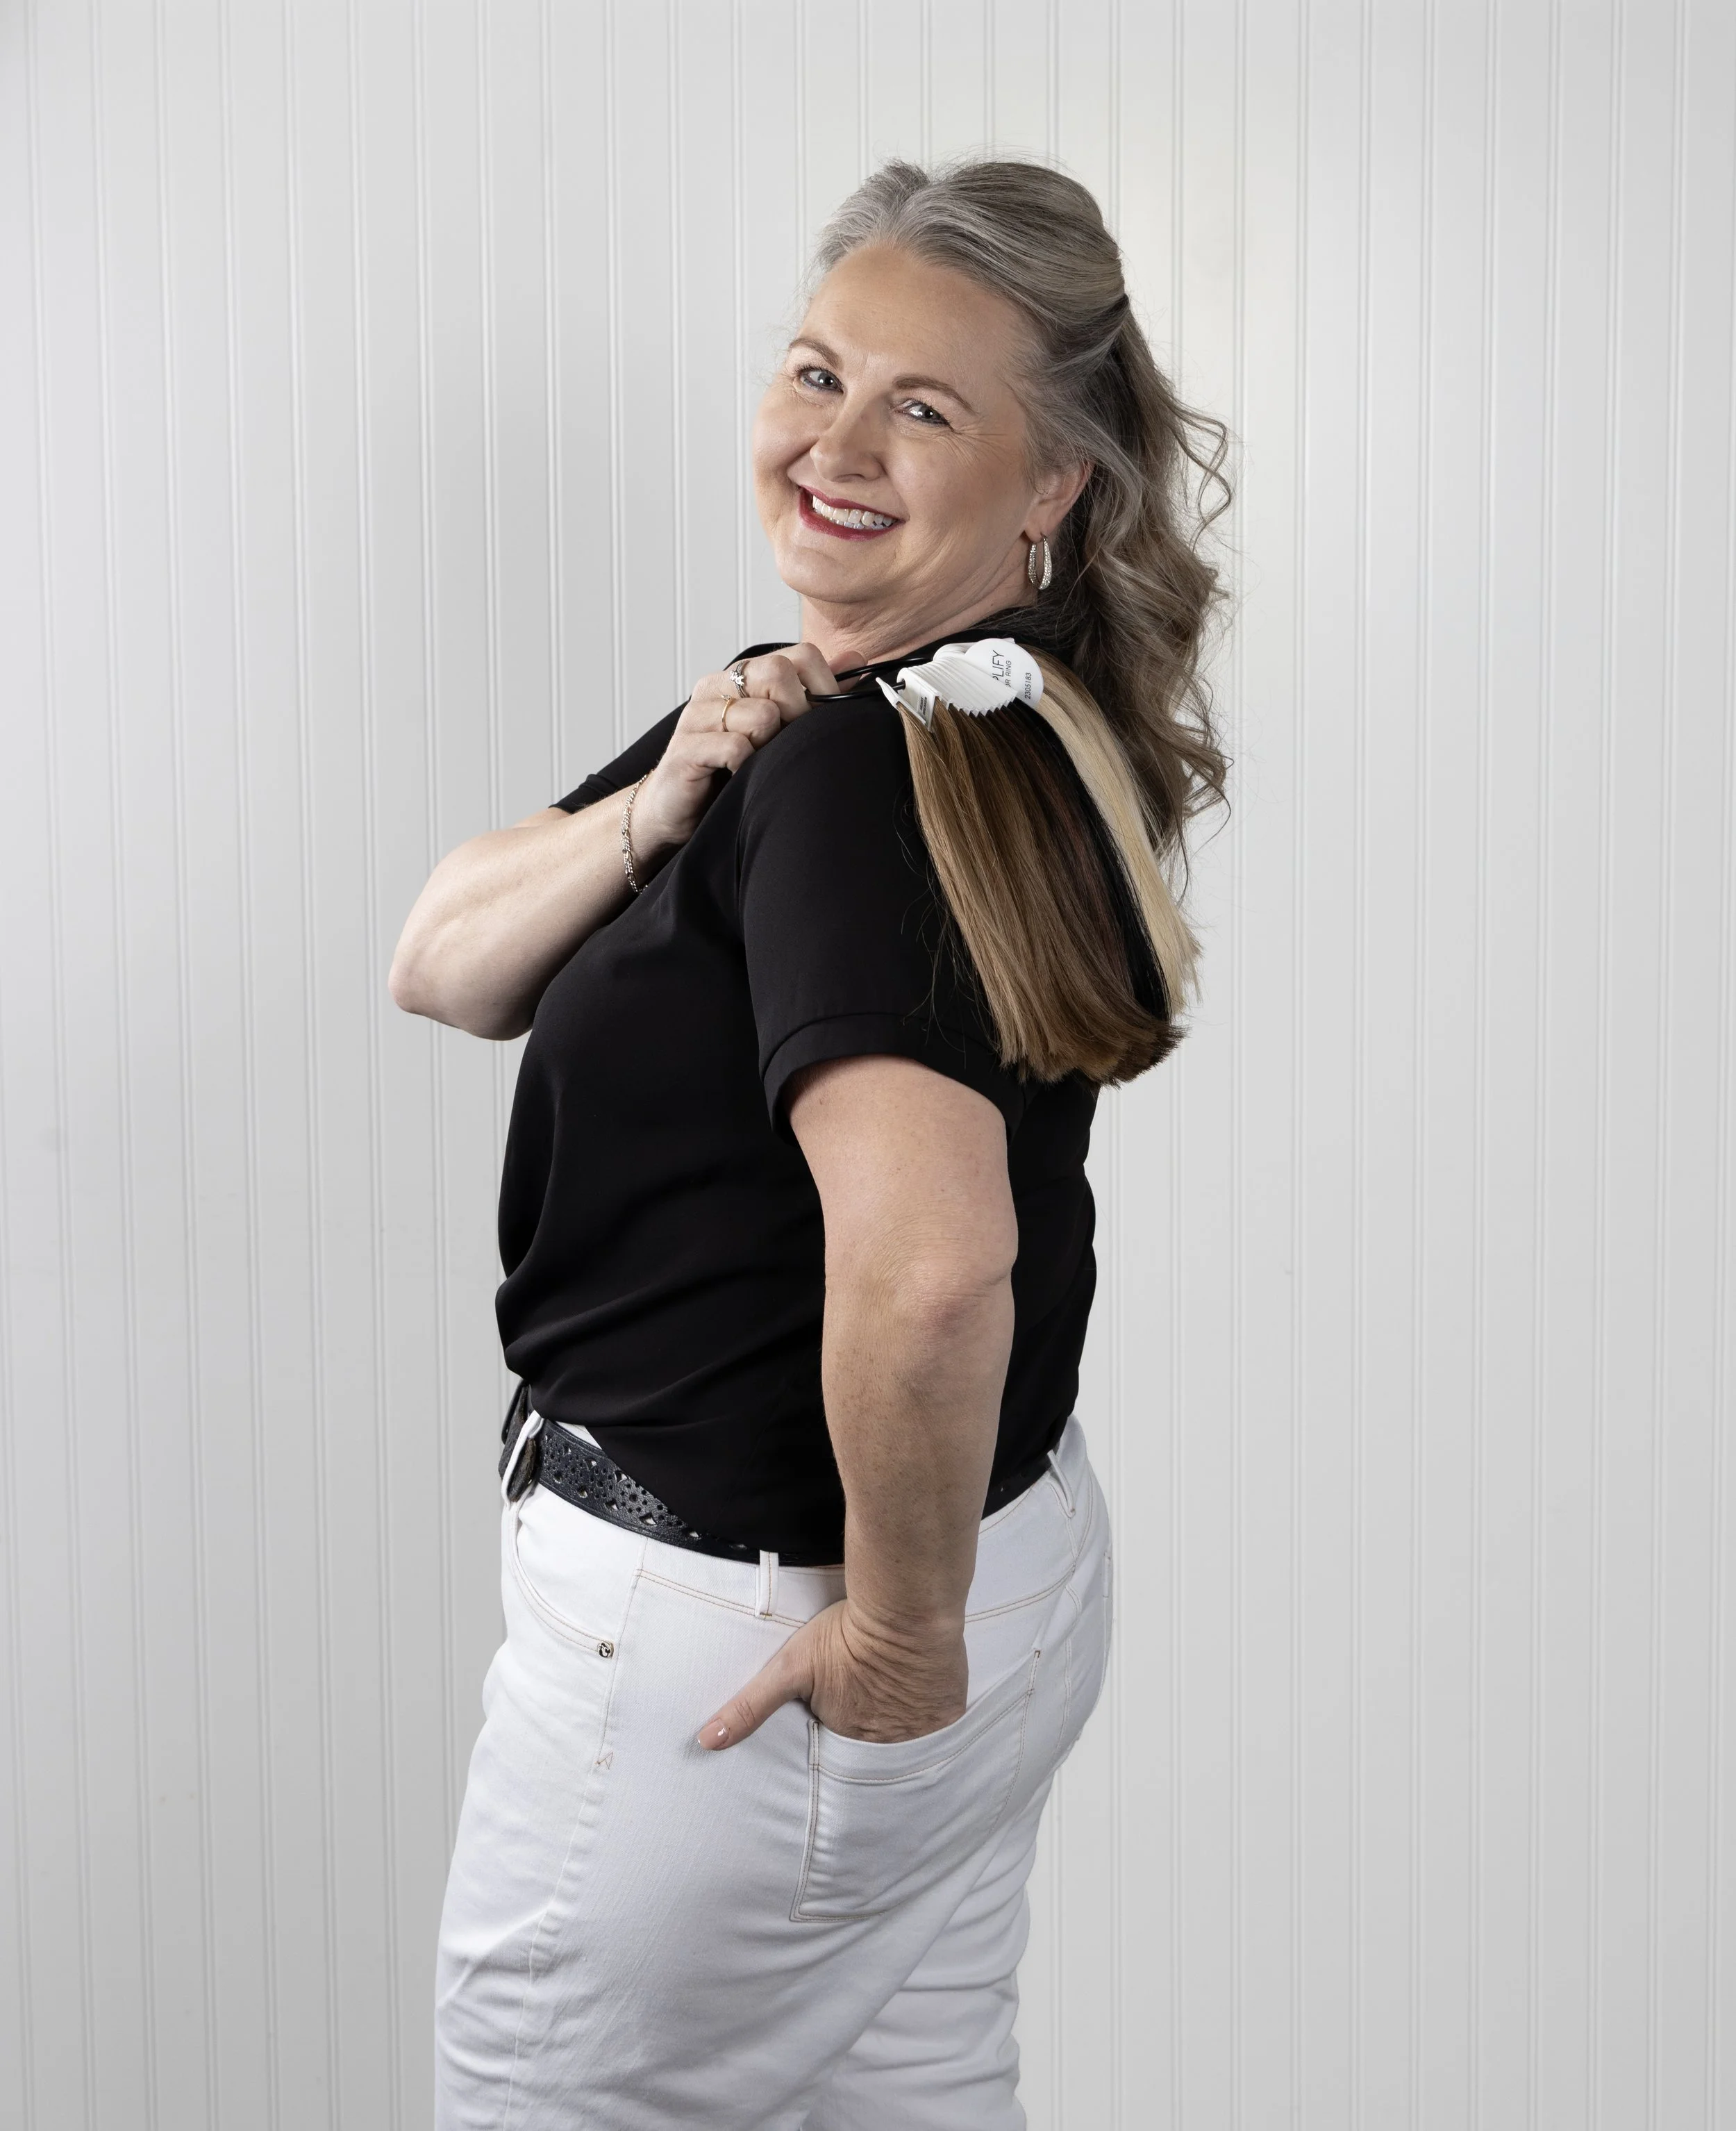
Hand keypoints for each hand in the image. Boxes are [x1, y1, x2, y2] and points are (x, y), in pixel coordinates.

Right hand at [629, 644, 838, 864]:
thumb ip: (814, 694)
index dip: (824, 688)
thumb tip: (854, 659)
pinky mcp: (686, 748)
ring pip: (762, 714)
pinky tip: (739, 777)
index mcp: (743, 676)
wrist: (678, 812)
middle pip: (779, 673)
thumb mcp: (779, 729)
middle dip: (798, 713)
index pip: (799, 655)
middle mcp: (719, 687)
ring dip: (769, 747)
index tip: (823, 721)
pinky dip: (746, 767)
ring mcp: (699, 715)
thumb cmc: (732, 769)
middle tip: (788, 744)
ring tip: (758, 764)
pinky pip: (736, 747)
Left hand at [696, 1598, 966, 1750]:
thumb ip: (748, 1707)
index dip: (841, 1720)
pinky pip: (939, 1724)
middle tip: (870, 1693)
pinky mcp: (946, 1712)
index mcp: (845, 1736)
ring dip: (901, 1718)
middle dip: (870, 1724)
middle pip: (874, 1741)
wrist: (904, 1606)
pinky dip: (931, 1712)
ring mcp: (919, 1729)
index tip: (843, 1701)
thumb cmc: (845, 1633)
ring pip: (907, 1734)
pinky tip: (922, 1689)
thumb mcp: (787, 1669)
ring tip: (895, 1688)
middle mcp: (884, 1742)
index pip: (840, 1741)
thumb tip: (705, 1741)